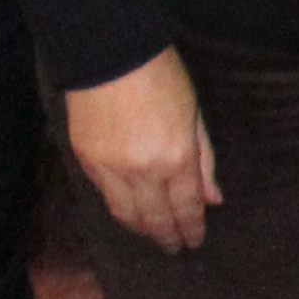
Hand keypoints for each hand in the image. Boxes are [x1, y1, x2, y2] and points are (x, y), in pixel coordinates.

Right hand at [66, 49, 218, 253]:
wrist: (111, 51)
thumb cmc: (162, 76)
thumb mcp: (194, 115)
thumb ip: (203, 160)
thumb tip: (212, 198)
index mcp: (175, 158)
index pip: (185, 208)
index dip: (191, 228)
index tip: (194, 241)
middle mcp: (141, 171)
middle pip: (153, 218)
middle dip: (165, 236)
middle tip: (173, 248)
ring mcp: (109, 168)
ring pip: (124, 213)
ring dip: (139, 228)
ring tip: (151, 234)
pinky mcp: (85, 158)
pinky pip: (103, 194)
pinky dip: (117, 207)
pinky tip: (126, 209)